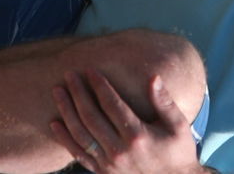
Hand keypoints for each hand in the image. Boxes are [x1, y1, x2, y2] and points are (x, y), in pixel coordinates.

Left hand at [51, 70, 204, 173]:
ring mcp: (109, 164)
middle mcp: (120, 151)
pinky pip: (79, 155)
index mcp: (138, 136)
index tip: (89, 70)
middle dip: (78, 93)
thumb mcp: (179, 126)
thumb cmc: (178, 152)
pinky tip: (55, 123)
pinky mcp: (102, 173)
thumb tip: (153, 77)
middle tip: (69, 75)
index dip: (99, 86)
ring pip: (80, 134)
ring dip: (66, 111)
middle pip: (91, 117)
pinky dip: (65, 139)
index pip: (112, 105)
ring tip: (57, 91)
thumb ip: (164, 102)